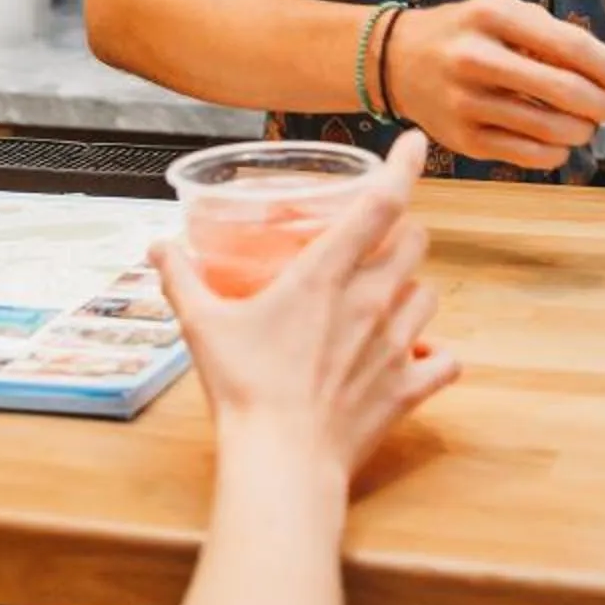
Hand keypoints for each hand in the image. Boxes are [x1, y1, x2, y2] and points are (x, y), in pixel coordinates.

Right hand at [151, 131, 460, 478]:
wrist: (282, 462)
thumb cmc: (244, 390)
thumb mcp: (202, 326)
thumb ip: (182, 279)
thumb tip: (158, 246)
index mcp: (325, 275)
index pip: (381, 203)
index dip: (402, 165)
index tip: (413, 142)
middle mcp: (372, 300)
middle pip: (416, 242)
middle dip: (402, 234)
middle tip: (378, 243)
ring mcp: (396, 345)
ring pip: (430, 295)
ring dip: (412, 290)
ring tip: (386, 301)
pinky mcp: (408, 387)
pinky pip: (445, 361)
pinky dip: (437, 357)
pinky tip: (420, 358)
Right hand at [383, 0, 604, 172]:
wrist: (396, 60)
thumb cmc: (467, 33)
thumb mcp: (503, 13)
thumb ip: (552, 35)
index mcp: (492, 16)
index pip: (569, 45)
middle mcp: (476, 59)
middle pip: (566, 91)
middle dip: (601, 103)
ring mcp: (467, 103)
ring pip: (552, 129)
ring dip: (582, 130)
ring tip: (584, 122)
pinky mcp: (463, 140)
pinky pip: (530, 155)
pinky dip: (556, 152)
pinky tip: (558, 141)